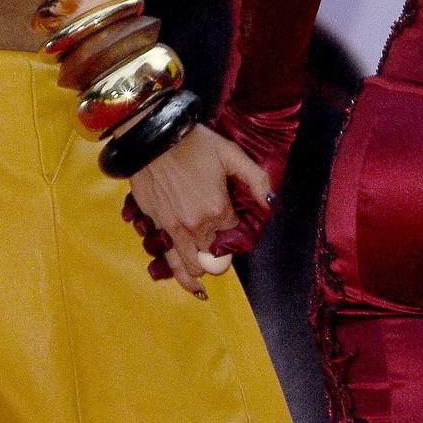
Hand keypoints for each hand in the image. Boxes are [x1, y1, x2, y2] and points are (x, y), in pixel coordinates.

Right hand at [123, 124, 272, 293]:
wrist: (151, 138)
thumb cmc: (193, 143)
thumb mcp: (231, 154)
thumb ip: (256, 179)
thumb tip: (272, 202)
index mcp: (218, 210)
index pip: (234, 237)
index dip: (235, 233)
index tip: (232, 225)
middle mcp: (196, 226)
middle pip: (214, 259)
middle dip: (219, 257)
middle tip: (219, 248)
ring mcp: (173, 229)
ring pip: (191, 268)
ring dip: (200, 273)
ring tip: (205, 283)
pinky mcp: (155, 226)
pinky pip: (169, 259)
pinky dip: (179, 274)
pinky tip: (190, 284)